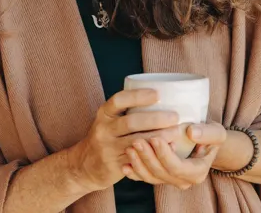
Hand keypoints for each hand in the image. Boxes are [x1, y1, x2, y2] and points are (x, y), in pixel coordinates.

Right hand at [68, 89, 184, 191]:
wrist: (85, 165)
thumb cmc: (107, 136)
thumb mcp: (110, 120)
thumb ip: (129, 111)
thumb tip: (165, 99)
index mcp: (104, 113)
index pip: (119, 100)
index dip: (138, 96)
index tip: (157, 94)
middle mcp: (104, 129)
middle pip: (131, 122)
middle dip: (155, 118)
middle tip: (174, 116)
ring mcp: (108, 148)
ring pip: (137, 142)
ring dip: (159, 137)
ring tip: (175, 133)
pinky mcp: (115, 165)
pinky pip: (137, 159)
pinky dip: (154, 153)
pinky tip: (168, 150)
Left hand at [122, 122, 227, 189]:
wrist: (204, 142)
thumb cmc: (210, 135)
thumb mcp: (216, 132)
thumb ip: (207, 133)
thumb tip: (191, 132)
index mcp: (197, 172)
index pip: (177, 167)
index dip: (164, 155)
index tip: (155, 138)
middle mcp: (183, 181)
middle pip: (161, 173)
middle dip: (147, 158)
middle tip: (136, 140)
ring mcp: (170, 181)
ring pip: (150, 177)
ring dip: (138, 164)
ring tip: (130, 147)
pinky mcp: (159, 177)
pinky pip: (144, 178)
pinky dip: (134, 172)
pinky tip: (125, 164)